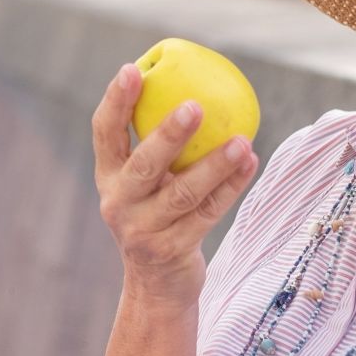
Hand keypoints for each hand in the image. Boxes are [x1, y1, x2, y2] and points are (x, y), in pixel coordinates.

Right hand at [92, 63, 257, 303]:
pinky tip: (251, 162)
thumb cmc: (157, 215)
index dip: (116, 101)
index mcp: (108, 177)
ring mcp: (143, 230)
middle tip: (195, 106)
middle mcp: (118, 203)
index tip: (132, 69)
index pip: (104, 133)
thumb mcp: (146, 184)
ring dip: (215, 165)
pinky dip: (231, 187)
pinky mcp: (171, 251)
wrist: (157, 286)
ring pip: (183, 193)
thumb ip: (157, 146)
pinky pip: (208, 214)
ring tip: (242, 140)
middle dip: (168, 134)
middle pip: (144, 164)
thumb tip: (193, 83)